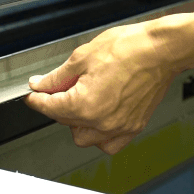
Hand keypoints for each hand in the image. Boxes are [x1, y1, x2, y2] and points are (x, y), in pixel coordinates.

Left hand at [24, 22, 179, 154]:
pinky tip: (98, 119)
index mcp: (85, 105)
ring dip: (77, 124)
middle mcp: (102, 122)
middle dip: (58, 106)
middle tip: (61, 88)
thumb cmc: (130, 49)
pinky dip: (100, 136)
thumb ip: (57, 76)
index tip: (32, 94)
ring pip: (85, 138)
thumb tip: (41, 84)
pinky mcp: (134, 126)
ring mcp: (119, 127)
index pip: (49, 107)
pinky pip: (110, 144)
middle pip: (65, 123)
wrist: (161, 50)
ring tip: (80, 103)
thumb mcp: (83, 57)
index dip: (36, 99)